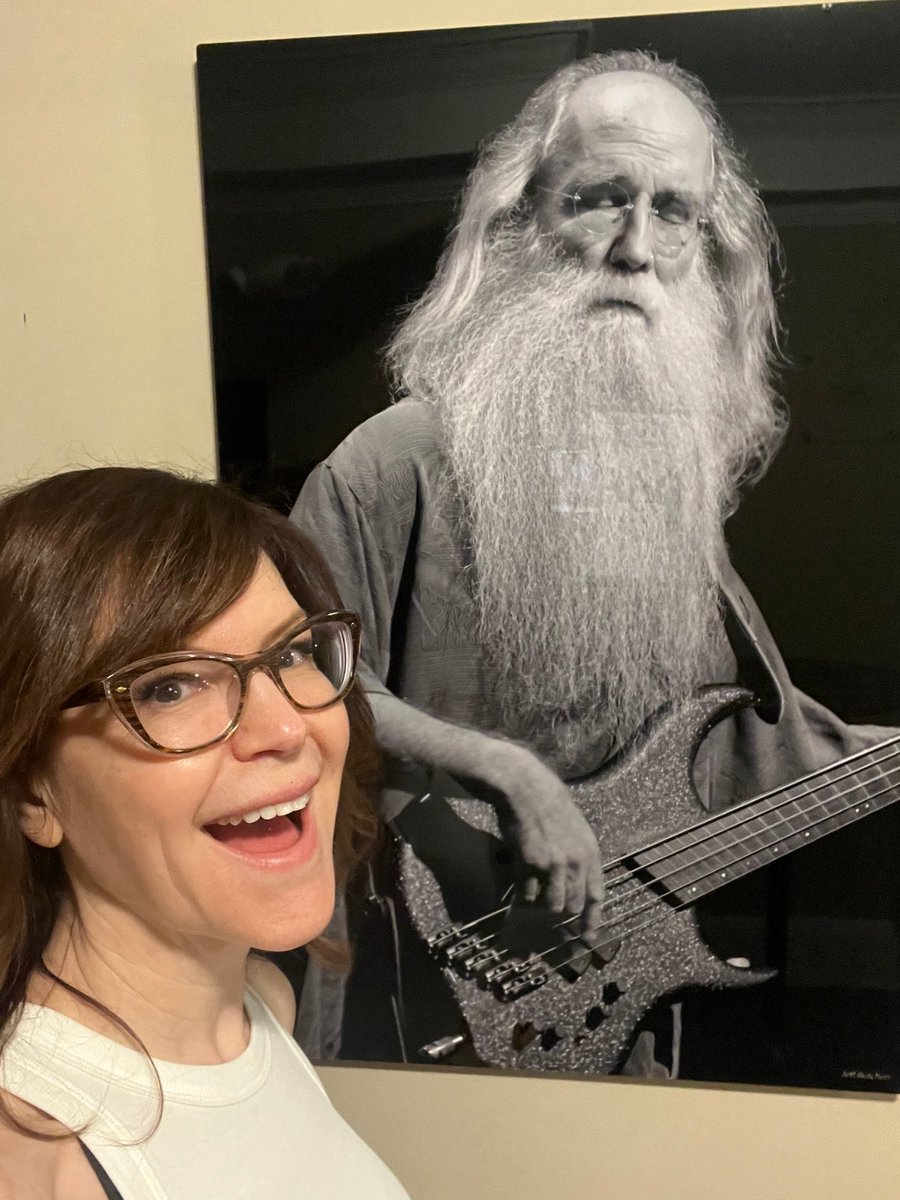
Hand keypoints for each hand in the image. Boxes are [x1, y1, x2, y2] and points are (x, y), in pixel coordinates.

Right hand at [485, 745, 604, 937]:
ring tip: (534, 907)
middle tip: (554, 929)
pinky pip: (528, 894)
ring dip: (542, 909)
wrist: (525, 789)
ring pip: (550, 905)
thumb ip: (579, 856)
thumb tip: (577, 883)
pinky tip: (519, 899)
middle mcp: (575, 862)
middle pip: (573, 905)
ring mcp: (552, 864)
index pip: (596, 895)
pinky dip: (523, 901)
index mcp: (590, 853)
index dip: (593, 921)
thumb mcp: (576, 828)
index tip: (588, 939)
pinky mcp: (529, 864)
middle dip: (563, 919)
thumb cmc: (550, 805)